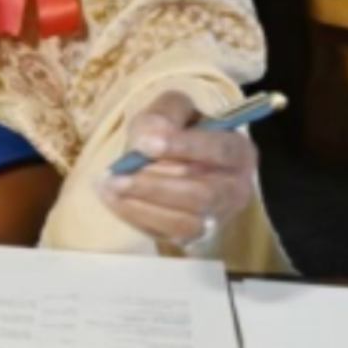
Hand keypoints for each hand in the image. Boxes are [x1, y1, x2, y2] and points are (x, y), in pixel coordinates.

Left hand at [101, 89, 257, 247]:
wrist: (167, 161)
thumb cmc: (173, 133)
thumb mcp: (171, 110)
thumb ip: (165, 114)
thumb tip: (151, 137)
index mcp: (237, 151)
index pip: (219, 150)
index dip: (183, 146)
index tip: (145, 144)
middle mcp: (235, 189)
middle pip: (203, 194)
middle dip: (156, 186)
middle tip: (118, 176)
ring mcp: (217, 216)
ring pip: (187, 221)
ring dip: (144, 204)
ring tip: (111, 186)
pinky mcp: (195, 236)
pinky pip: (169, 234)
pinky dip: (138, 216)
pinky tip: (114, 199)